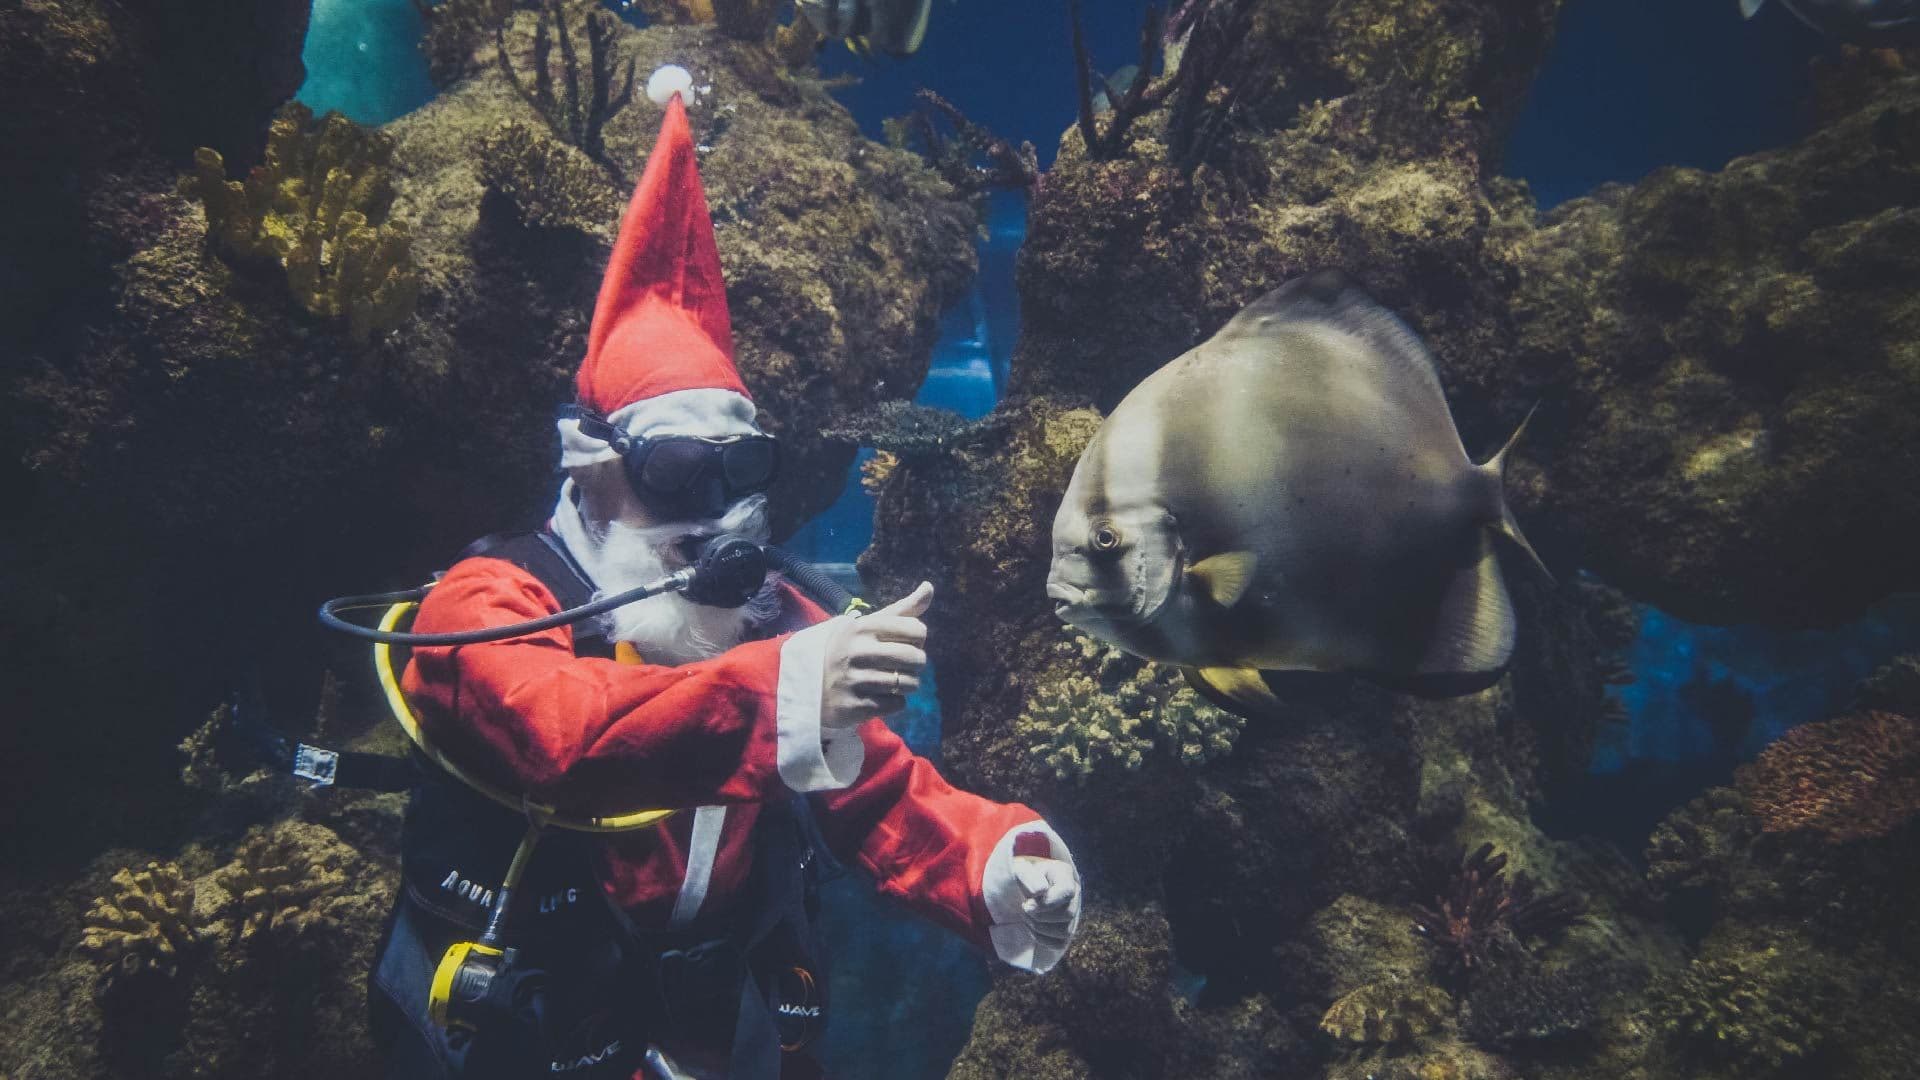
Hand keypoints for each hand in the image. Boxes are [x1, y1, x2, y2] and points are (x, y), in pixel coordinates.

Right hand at [818, 581, 931, 731]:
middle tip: (901, 665)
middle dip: (916, 664)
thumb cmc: (849, 650)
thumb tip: (929, 587)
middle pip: (917, 658)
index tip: (903, 642)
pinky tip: (878, 696)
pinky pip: (897, 704)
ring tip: (890, 681)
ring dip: (907, 685)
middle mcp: (858, 651)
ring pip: (910, 683)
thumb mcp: (870, 625)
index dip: (917, 638)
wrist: (810, 684)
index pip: (917, 629)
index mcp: (863, 627)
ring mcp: (855, 680)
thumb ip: (902, 609)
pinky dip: (894, 702)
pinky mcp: (856, 706)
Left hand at [1012, 853, 1079, 951]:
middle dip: (1040, 916)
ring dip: (1039, 927)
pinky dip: (1042, 939)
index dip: (1048, 902)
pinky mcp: (1066, 930)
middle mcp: (1074, 894)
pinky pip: (1059, 943)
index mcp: (1064, 874)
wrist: (1023, 887)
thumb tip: (1039, 892)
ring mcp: (1073, 914)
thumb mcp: (1021, 870)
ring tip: (1027, 917)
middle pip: (1068, 914)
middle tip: (1024, 908)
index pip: (1067, 892)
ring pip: (1065, 931)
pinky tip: (1032, 927)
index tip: (1027, 905)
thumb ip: (1028, 876)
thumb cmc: (1023, 877)